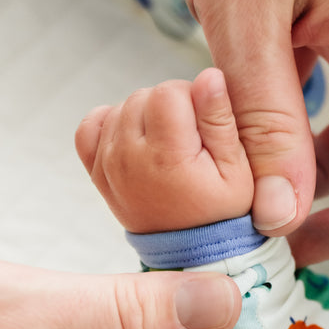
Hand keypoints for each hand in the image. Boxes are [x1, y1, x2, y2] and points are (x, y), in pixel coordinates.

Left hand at [75, 68, 253, 232]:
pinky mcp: (97, 171)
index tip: (206, 126)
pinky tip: (139, 138)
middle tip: (192, 140)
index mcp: (165, 156)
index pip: (168, 90)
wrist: (192, 252)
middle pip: (144, 95)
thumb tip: (209, 76)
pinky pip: (91, 126)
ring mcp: (108, 164)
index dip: (193, 98)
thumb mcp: (236, 169)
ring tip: (170, 146)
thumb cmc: (221, 211)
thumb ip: (220, 119)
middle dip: (172, 106)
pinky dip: (113, 123)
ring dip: (147, 116)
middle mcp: (128, 157)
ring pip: (123, 107)